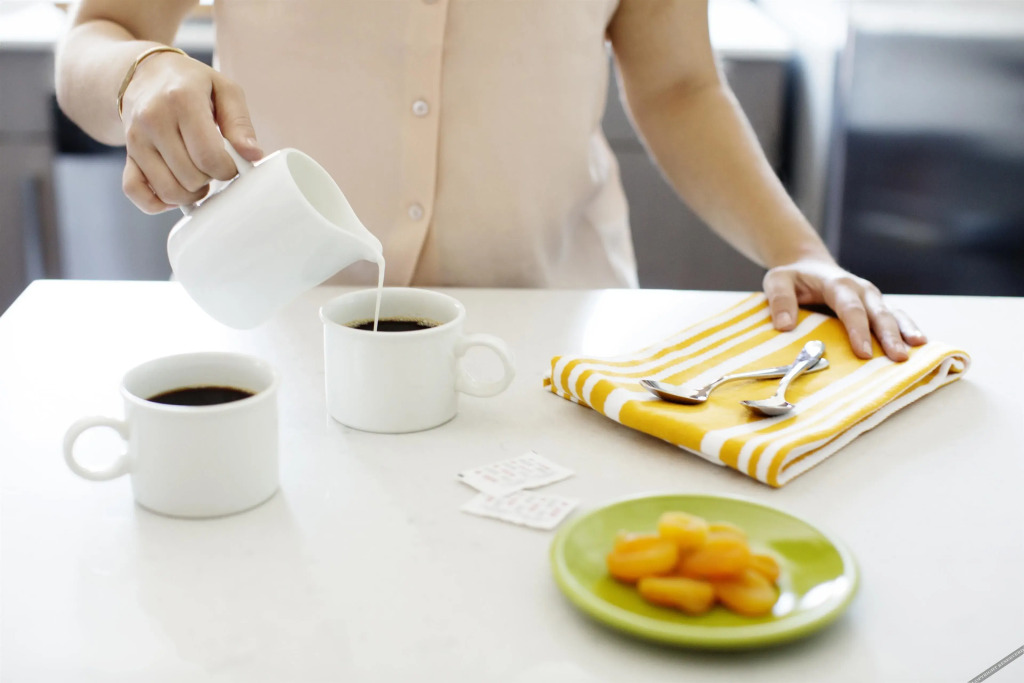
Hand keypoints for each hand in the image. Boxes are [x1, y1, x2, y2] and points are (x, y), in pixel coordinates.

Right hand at [119, 51, 262, 213]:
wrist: (146, 74)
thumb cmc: (192, 83)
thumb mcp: (225, 90)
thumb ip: (240, 124)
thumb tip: (252, 155)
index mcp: (181, 99)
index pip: (209, 156)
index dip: (227, 169)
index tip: (231, 163)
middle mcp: (153, 119)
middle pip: (190, 176)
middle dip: (211, 179)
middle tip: (214, 165)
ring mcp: (135, 139)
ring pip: (168, 190)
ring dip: (191, 194)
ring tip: (200, 177)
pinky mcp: (127, 154)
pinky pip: (135, 192)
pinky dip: (158, 202)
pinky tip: (176, 191)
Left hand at [762, 258, 926, 361]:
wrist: (808, 266)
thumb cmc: (792, 277)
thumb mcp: (777, 281)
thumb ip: (780, 300)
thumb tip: (784, 326)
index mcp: (838, 284)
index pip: (851, 309)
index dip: (858, 331)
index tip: (864, 353)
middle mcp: (861, 290)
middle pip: (878, 313)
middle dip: (890, 336)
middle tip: (899, 358)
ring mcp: (872, 299)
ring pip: (893, 314)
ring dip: (906, 332)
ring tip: (919, 348)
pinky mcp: (876, 307)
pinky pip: (895, 318)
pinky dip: (907, 330)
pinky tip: (919, 345)